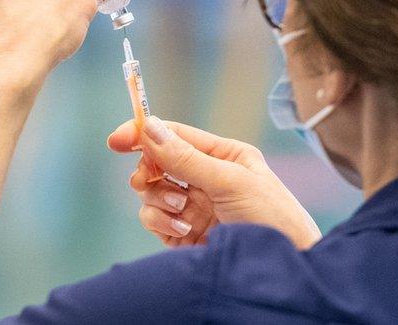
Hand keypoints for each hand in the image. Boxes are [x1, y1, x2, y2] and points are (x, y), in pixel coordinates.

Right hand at [107, 117, 321, 249]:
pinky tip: (184, 230)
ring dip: (159, 199)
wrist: (281, 269)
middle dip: (149, 171)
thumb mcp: (230, 182)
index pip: (176, 135)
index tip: (115, 140)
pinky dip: (161, 222)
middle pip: (156, 163)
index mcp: (223, 155)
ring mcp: (193, 206)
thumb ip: (187, 158)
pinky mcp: (183, 234)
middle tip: (150, 179)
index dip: (144, 133)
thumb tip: (150, 128)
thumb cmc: (272, 217)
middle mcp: (206, 178)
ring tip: (182, 210)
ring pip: (151, 192)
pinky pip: (154, 219)